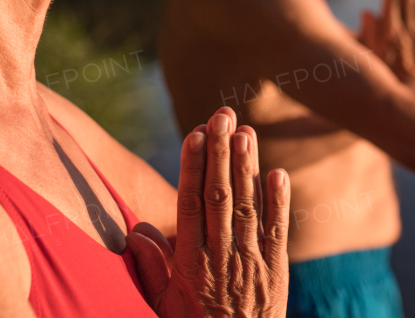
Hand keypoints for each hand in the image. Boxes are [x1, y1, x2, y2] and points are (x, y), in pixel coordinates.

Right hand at [127, 107, 289, 317]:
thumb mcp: (161, 304)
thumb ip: (150, 266)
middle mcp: (221, 257)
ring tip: (245, 131)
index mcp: (190, 264)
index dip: (193, 167)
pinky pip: (277, 231)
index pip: (190, 205)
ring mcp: (251, 262)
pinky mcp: (275, 270)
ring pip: (248, 206)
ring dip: (247, 167)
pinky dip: (278, 202)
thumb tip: (136, 229)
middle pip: (220, 196)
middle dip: (221, 153)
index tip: (195, 135)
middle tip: (223, 115)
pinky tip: (277, 173)